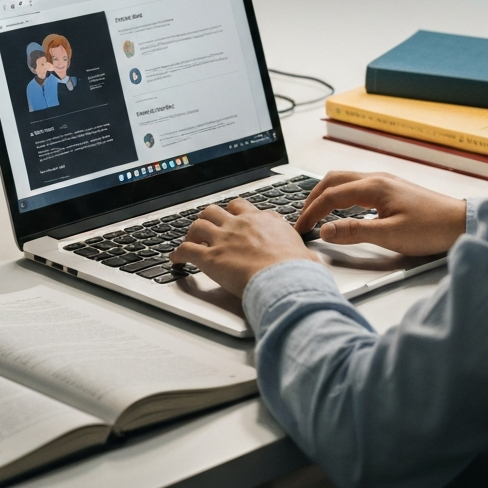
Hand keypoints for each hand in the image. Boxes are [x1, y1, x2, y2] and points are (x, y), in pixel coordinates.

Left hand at [172, 199, 320, 297]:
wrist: (285, 278)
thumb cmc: (298, 269)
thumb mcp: (305, 254)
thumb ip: (303, 253)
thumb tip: (311, 261)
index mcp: (264, 221)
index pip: (245, 209)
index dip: (237, 214)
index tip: (235, 220)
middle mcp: (242, 225)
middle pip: (217, 209)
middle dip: (210, 217)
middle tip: (208, 227)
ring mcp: (224, 239)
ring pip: (199, 224)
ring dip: (192, 232)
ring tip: (189, 240)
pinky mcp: (211, 257)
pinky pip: (187, 249)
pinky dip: (178, 254)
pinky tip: (175, 259)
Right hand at [296, 171, 465, 255]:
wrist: (460, 223)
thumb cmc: (431, 228)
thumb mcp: (390, 235)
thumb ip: (354, 232)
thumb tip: (325, 230)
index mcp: (373, 187)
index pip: (330, 196)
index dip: (312, 213)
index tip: (301, 228)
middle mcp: (376, 178)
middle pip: (333, 180)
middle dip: (313, 198)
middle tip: (302, 218)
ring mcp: (384, 182)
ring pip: (344, 180)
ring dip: (326, 194)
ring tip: (316, 212)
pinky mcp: (390, 189)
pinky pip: (356, 186)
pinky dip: (340, 195)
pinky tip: (341, 209)